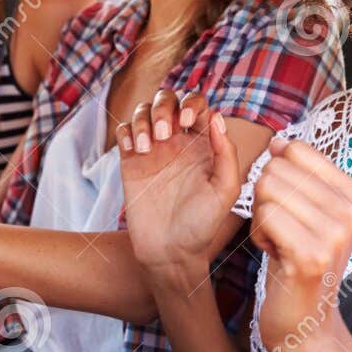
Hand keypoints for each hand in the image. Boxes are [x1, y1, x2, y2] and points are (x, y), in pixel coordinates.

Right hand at [116, 90, 240, 284]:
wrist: (170, 252)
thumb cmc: (202, 225)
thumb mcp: (225, 192)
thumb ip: (227, 154)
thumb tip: (217, 118)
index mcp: (204, 144)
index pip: (198, 105)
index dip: (193, 103)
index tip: (188, 121)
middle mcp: (178, 142)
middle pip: (168, 99)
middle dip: (164, 106)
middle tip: (164, 132)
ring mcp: (153, 150)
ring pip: (144, 111)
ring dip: (144, 118)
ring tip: (146, 146)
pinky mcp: (131, 162)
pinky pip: (124, 130)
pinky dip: (128, 131)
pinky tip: (135, 150)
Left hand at [249, 138, 351, 351]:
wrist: (305, 324)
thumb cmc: (299, 263)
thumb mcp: (310, 213)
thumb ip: (300, 175)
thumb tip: (280, 140)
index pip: (296, 151)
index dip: (279, 179)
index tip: (293, 213)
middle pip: (277, 170)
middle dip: (266, 201)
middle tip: (284, 234)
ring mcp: (334, 234)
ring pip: (266, 191)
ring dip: (262, 220)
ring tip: (281, 246)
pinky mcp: (310, 256)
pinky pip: (264, 217)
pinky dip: (259, 237)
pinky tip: (276, 257)